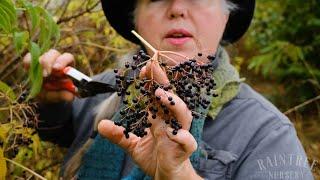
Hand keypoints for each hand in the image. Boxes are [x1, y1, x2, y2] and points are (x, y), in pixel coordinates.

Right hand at [23, 49, 74, 102]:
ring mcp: (44, 60)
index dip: (62, 61)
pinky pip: (29, 57)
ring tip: (40, 76)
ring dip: (40, 65)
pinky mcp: (33, 62)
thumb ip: (64, 95)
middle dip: (48, 62)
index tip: (57, 69)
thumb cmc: (54, 93)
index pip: (67, 57)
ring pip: (42, 55)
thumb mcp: (58, 96)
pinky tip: (28, 69)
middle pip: (53, 53)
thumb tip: (70, 95)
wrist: (44, 95)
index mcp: (66, 66)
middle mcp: (56, 60)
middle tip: (46, 74)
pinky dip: (28, 61)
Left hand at [98, 61, 202, 178]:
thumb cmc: (153, 156)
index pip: (157, 96)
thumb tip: (100, 124)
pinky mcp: (182, 151)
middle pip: (171, 99)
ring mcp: (178, 136)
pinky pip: (188, 142)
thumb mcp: (132, 145)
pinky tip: (172, 133)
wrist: (166, 176)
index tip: (144, 68)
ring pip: (183, 116)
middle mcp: (170, 123)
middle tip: (153, 67)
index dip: (152, 81)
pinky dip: (183, 137)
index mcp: (159, 119)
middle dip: (163, 82)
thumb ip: (118, 135)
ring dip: (174, 104)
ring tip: (160, 94)